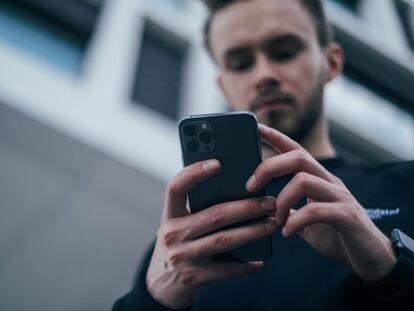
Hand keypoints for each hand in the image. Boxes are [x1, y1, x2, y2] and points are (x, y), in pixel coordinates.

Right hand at [146, 159, 276, 309]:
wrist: (161, 284)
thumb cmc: (178, 244)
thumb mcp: (179, 223)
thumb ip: (197, 208)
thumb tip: (238, 190)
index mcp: (169, 214)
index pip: (176, 187)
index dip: (194, 173)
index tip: (217, 162)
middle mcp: (172, 233)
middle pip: (214, 214)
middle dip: (246, 207)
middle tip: (270, 202)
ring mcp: (182, 256)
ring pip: (224, 239)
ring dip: (253, 231)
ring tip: (272, 224)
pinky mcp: (193, 277)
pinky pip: (225, 270)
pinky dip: (245, 265)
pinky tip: (259, 260)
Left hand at [245, 124, 396, 281]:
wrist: (372, 258)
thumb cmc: (337, 236)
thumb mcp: (307, 221)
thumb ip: (290, 210)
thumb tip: (264, 207)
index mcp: (320, 180)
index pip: (296, 150)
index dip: (276, 137)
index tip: (257, 127)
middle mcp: (331, 182)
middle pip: (298, 158)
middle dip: (268, 167)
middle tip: (250, 186)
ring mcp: (341, 197)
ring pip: (303, 180)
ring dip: (281, 201)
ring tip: (276, 220)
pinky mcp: (348, 216)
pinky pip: (315, 210)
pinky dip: (295, 221)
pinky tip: (288, 233)